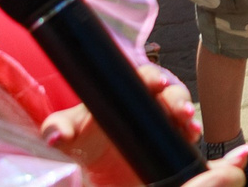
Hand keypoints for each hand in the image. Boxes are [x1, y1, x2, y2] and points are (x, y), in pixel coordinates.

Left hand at [42, 60, 202, 165]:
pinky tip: (193, 136)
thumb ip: (58, 128)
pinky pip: (186, 133)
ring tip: (188, 123)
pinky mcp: (169, 140)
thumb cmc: (83, 141)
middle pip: (170, 91)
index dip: (153, 78)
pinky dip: (192, 132)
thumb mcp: (68, 134)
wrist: (97, 171)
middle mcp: (149, 102)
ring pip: (181, 109)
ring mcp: (161, 120)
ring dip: (187, 113)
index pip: (144, 77)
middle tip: (179, 110)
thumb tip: (55, 136)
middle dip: (177, 98)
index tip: (156, 84)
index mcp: (126, 92)